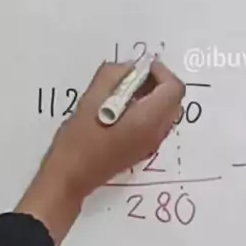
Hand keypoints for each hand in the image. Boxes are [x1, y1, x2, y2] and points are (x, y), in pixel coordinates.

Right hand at [16, 59, 184, 245]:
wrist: (71, 177)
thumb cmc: (79, 138)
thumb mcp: (92, 98)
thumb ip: (114, 75)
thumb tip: (130, 68)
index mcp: (149, 120)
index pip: (174, 88)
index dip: (160, 71)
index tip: (138, 68)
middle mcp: (157, 134)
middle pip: (174, 100)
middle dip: (158, 83)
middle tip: (131, 78)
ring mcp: (151, 145)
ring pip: (166, 113)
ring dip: (152, 97)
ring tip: (123, 93)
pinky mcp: (142, 151)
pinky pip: (156, 125)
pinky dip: (147, 111)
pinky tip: (121, 110)